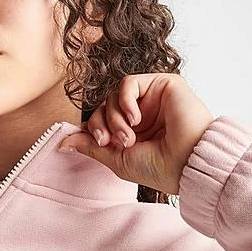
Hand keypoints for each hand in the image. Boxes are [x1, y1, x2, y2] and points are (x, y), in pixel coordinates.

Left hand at [57, 72, 214, 194]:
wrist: (188, 164)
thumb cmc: (160, 168)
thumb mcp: (117, 160)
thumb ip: (92, 146)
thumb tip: (64, 141)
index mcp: (135, 131)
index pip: (102, 118)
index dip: (95, 128)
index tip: (102, 143)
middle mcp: (143, 113)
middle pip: (105, 104)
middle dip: (103, 123)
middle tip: (114, 142)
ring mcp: (153, 98)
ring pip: (114, 94)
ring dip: (114, 117)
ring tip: (129, 136)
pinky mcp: (164, 84)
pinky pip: (129, 82)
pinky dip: (125, 101)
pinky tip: (135, 118)